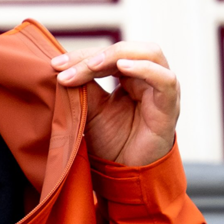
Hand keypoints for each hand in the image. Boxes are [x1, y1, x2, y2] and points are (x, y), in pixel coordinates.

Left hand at [53, 42, 178, 168]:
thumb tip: (61, 66)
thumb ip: (83, 87)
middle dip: (94, 56)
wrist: (125, 173)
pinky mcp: (170, 107)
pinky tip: (123, 66)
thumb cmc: (111, 142)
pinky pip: (166, 80)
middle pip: (127, 50)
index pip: (108, 54)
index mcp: (131, 75)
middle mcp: (150, 77)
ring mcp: (162, 90)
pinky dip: (146, 69)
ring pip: (149, 54)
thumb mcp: (90, 110)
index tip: (54, 66)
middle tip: (65, 67)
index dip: (82, 56)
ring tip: (92, 65)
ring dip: (118, 55)